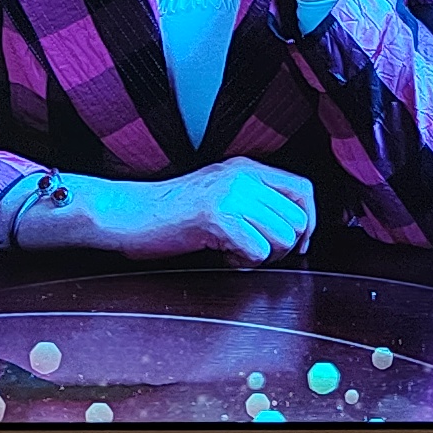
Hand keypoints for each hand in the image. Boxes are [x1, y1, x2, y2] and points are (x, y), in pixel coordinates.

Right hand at [33, 159, 317, 264]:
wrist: (124, 213)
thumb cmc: (166, 213)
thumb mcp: (217, 194)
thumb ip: (252, 202)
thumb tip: (293, 230)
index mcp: (246, 168)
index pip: (304, 189)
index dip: (308, 222)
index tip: (298, 244)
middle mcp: (242, 176)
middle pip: (297, 219)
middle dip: (282, 247)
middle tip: (253, 253)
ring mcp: (228, 194)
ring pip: (282, 237)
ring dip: (263, 257)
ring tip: (234, 254)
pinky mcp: (214, 217)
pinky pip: (257, 250)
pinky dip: (243, 264)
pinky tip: (221, 257)